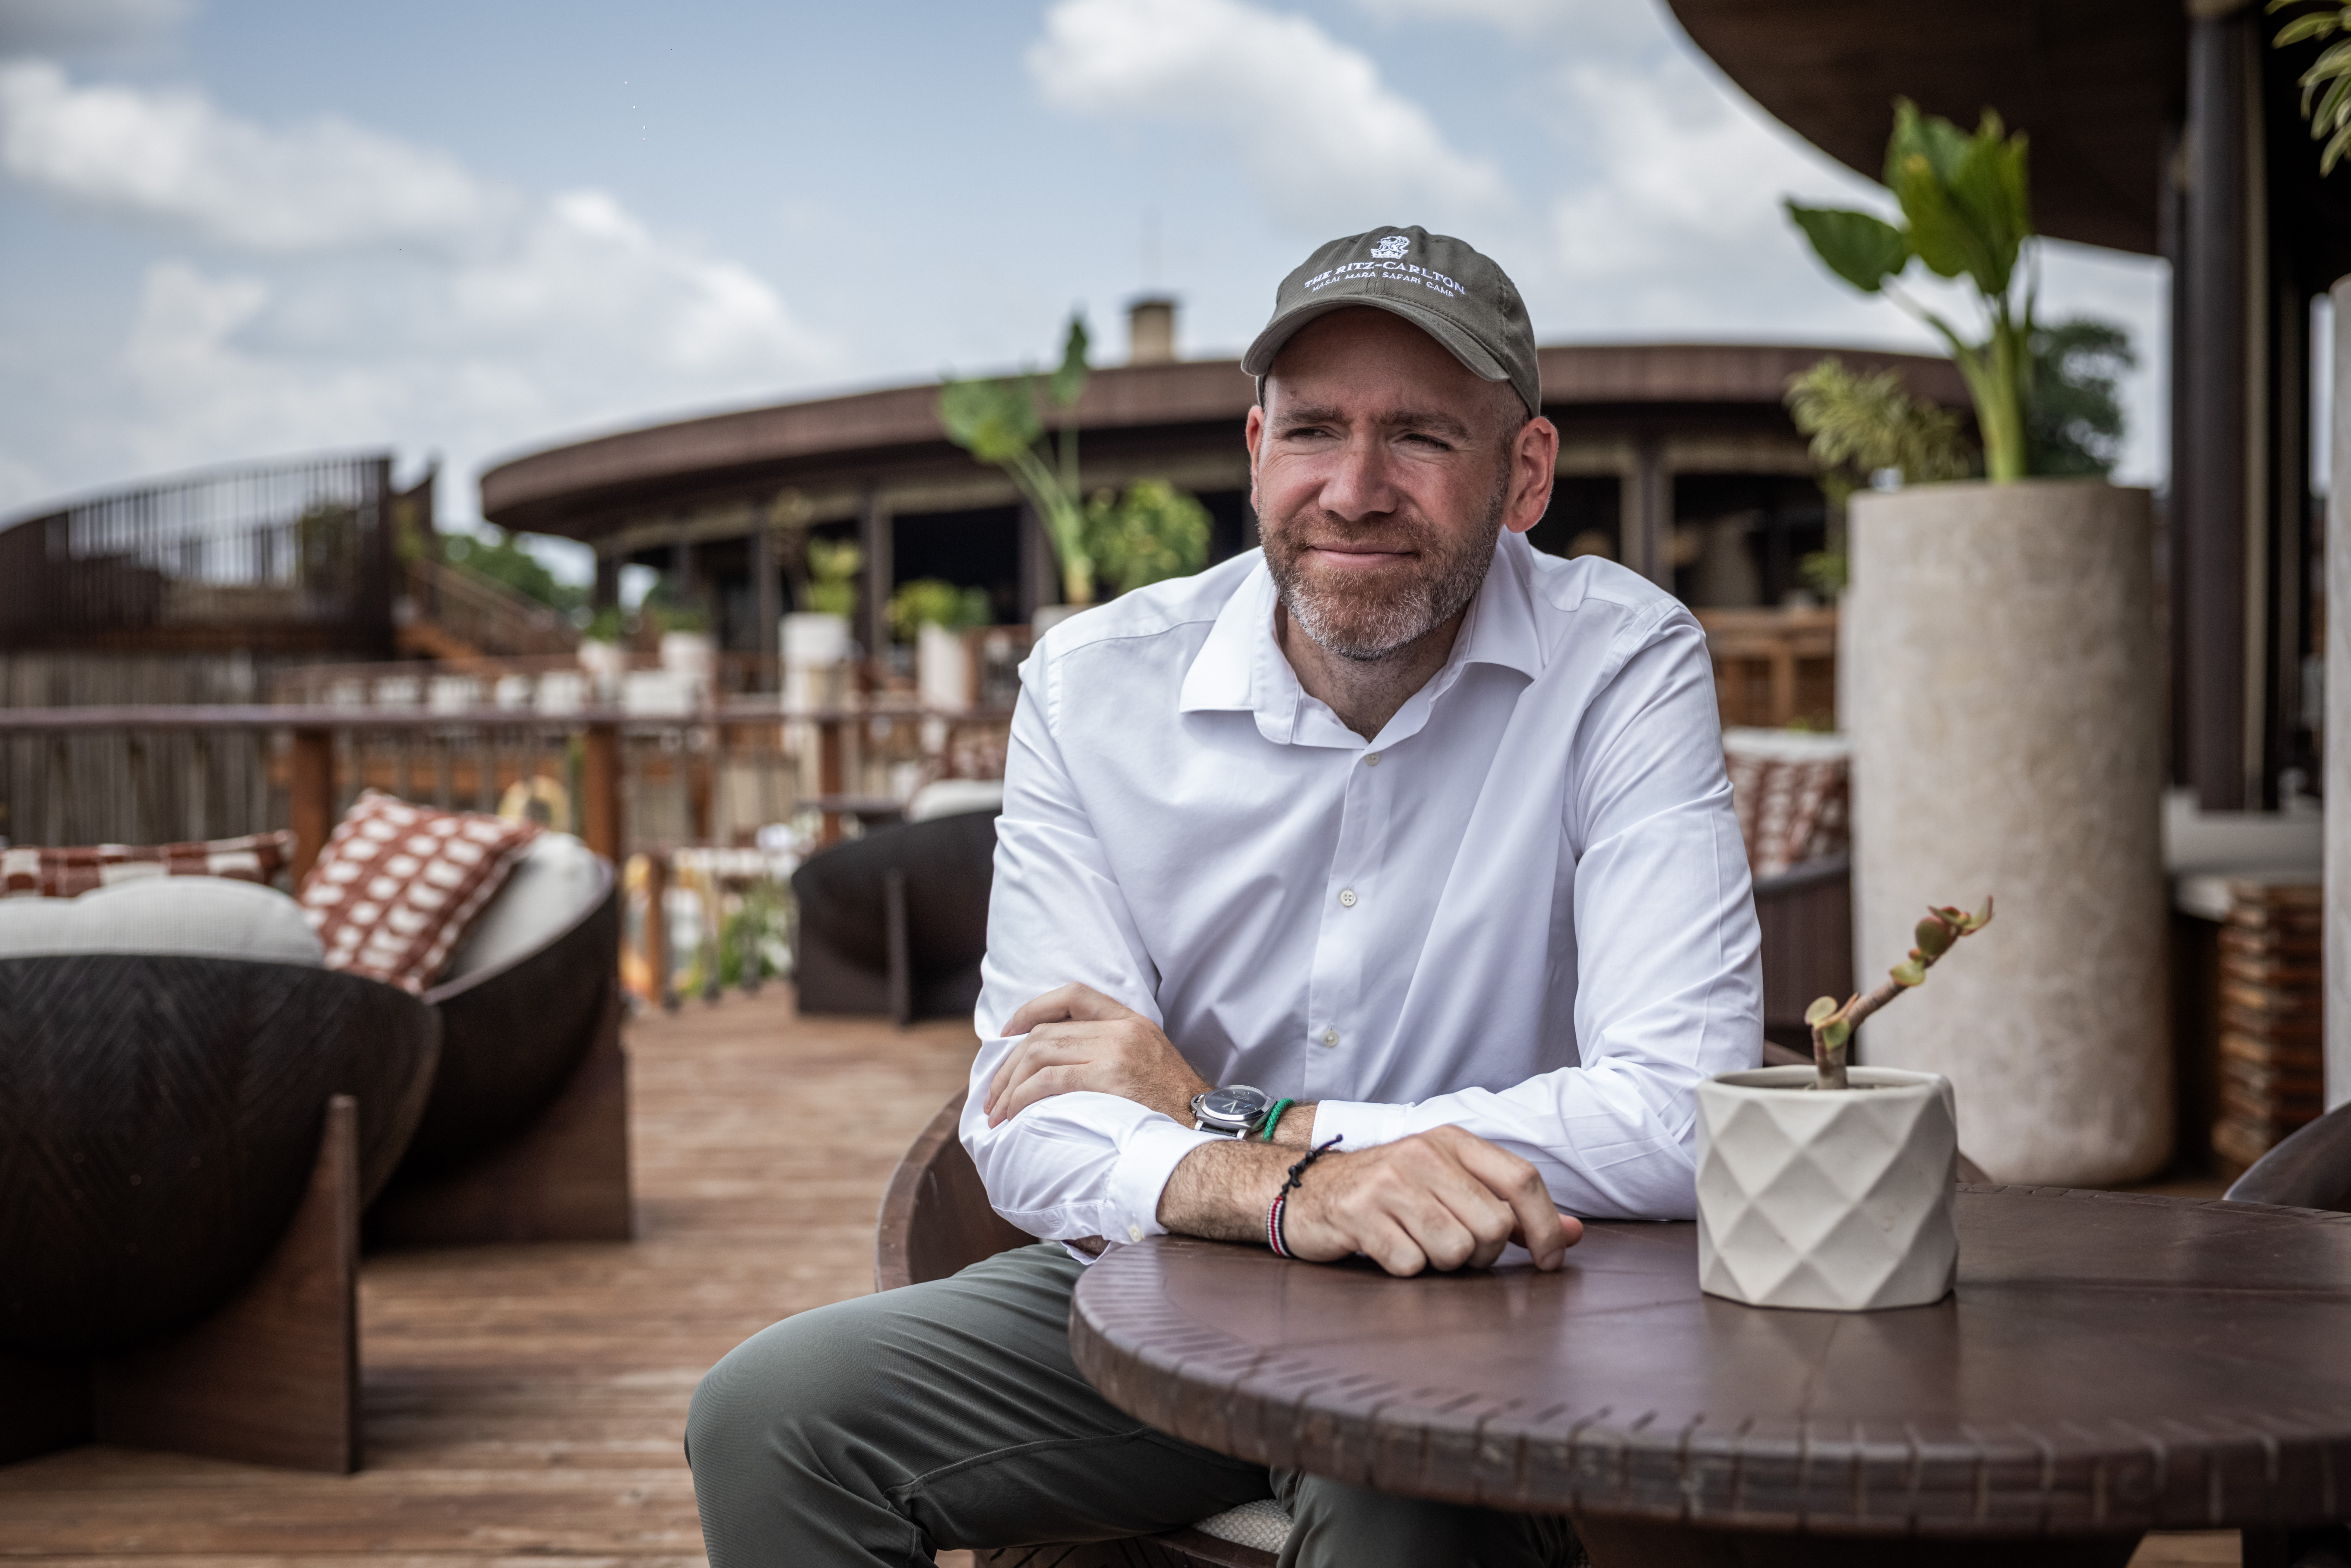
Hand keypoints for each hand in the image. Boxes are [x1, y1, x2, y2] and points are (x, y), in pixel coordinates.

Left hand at [985, 983, 1211, 1128]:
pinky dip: (1022, 1097)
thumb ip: (1111, 1052)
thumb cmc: (1173, 1108)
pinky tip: (1013, 1116)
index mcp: (1131, 1022)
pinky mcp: (1107, 1078)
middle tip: (993, 1096)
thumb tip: (1061, 1067)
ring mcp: (1115, 1052)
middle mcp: (1121, 1030)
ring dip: (1010, 1085)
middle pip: (1046, 1032)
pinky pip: (1048, 1080)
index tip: (1009, 1030)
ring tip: (997, 1113)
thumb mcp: (1148, 1063)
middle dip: (1010, 1064)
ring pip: (1040, 1053)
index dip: (1034, 1007)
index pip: (1074, 995)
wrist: (1203, 1129)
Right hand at [1282, 1126, 1579, 1273]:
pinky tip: (1390, 1250)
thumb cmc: (1389, 1192)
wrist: (1308, 1190)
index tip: (1550, 1259)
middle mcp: (1423, 1154)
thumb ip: (1514, 1208)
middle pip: (1494, 1225)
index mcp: (1452, 1142)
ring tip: (1420, 1246)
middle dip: (1485, 1253)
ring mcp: (1389, 1183)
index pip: (1522, 1179)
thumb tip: (1576, 1234)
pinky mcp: (1360, 1214)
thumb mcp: (1451, 1185)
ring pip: (1456, 1250)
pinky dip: (1407, 1269)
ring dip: (1444, 1264)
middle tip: (1458, 1250)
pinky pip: (1412, 1265)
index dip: (1547, 1226)